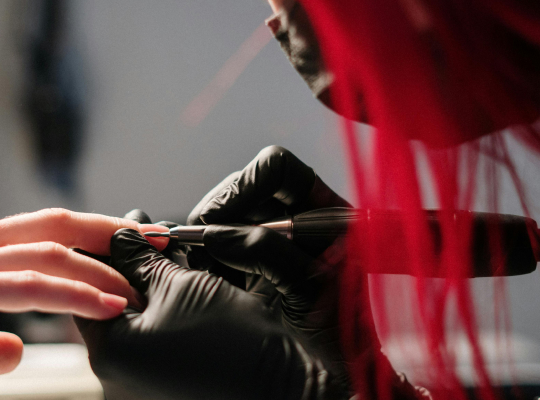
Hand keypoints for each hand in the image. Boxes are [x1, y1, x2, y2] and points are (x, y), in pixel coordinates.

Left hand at [75, 229, 347, 399]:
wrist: (288, 391)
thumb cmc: (235, 342)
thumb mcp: (184, 286)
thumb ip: (143, 259)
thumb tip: (120, 237)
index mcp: (110, 352)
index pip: (88, 289)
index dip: (105, 252)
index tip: (125, 228)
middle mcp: (117, 378)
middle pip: (114, 305)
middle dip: (134, 266)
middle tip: (152, 233)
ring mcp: (143, 388)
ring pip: (139, 323)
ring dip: (155, 288)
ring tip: (176, 256)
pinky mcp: (169, 390)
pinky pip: (158, 343)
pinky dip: (169, 315)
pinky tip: (190, 289)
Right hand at [189, 146, 348, 345]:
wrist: (339, 371)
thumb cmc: (339, 326)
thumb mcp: (308, 282)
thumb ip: (265, 251)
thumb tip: (214, 235)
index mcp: (321, 209)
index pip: (275, 169)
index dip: (244, 186)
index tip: (221, 221)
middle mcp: (295, 217)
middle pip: (240, 189)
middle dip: (215, 215)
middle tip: (200, 246)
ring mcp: (270, 240)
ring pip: (222, 218)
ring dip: (206, 239)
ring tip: (203, 267)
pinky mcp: (248, 264)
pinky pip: (214, 246)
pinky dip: (204, 257)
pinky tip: (207, 277)